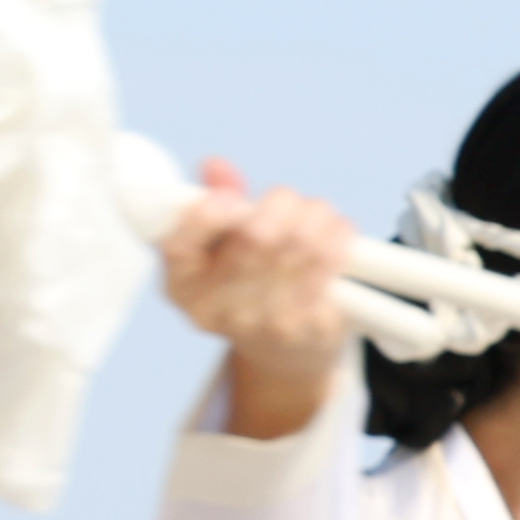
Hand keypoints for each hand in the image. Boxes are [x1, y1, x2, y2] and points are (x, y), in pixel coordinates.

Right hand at [155, 160, 355, 442]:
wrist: (285, 353)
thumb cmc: (248, 287)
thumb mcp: (218, 249)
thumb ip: (215, 203)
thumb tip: (215, 166)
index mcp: (183, 285)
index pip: (179, 244)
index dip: (207, 213)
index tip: (232, 198)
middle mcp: (219, 310)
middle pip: (256, 236)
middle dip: (283, 204)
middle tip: (294, 203)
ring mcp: (267, 324)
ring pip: (303, 243)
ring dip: (317, 217)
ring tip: (320, 217)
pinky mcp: (313, 328)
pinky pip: (333, 264)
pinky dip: (340, 240)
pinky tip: (338, 241)